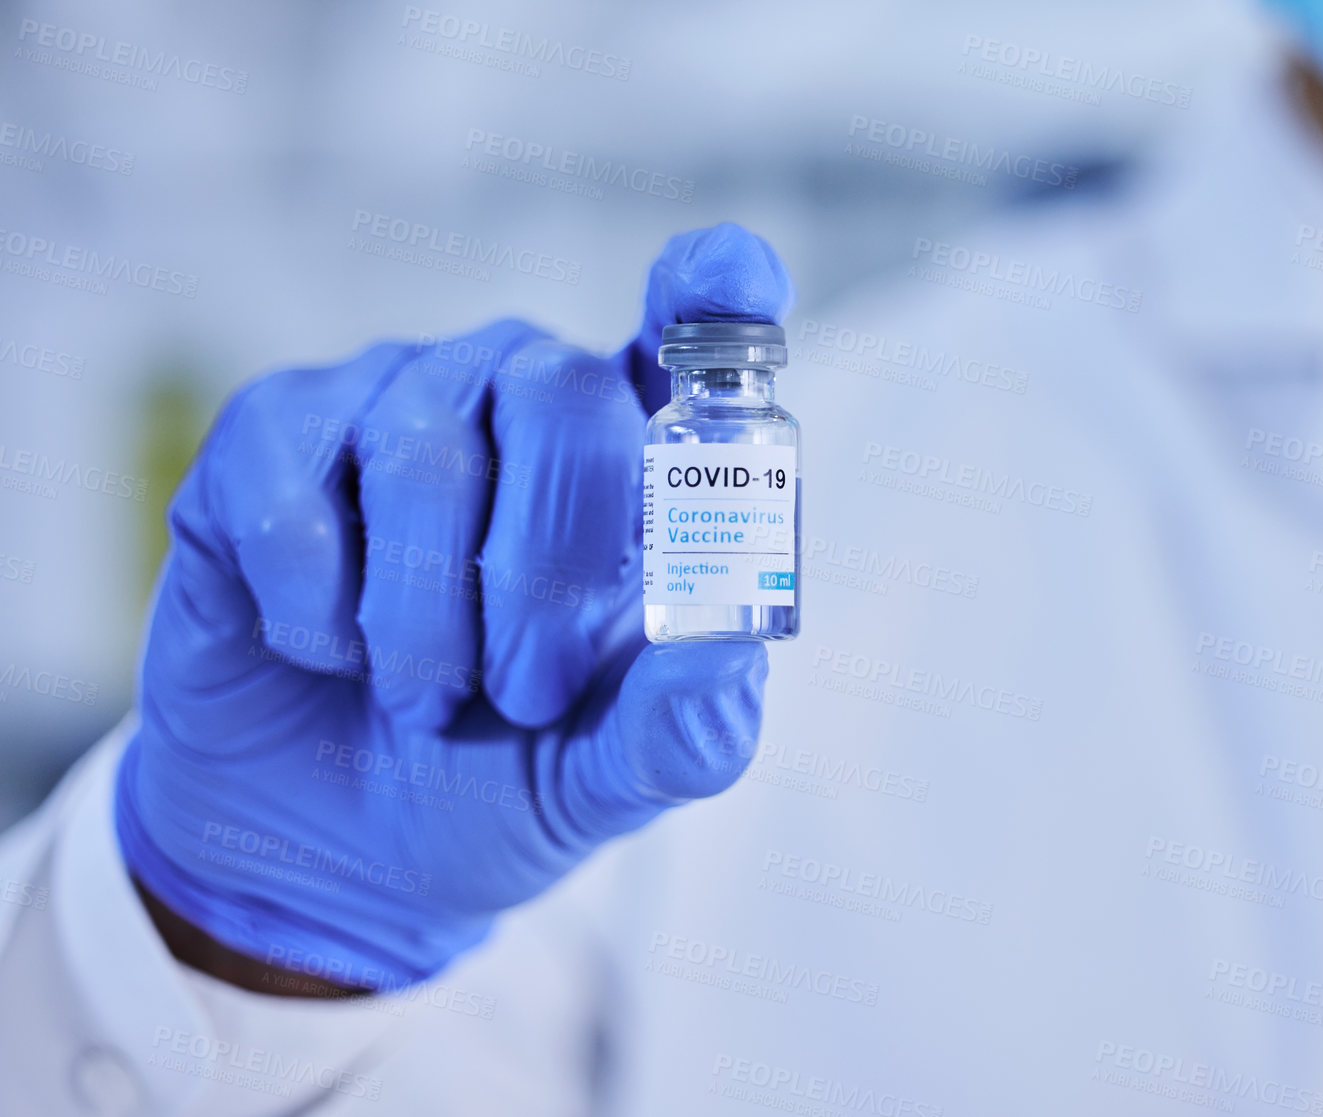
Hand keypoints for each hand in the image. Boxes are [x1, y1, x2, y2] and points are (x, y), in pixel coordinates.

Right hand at [115, 223, 793, 990]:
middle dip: (545, 570)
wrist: (328, 851)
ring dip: (425, 621)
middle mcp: (519, 398)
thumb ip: (683, 731)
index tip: (732, 275)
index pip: (690, 332)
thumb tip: (732, 654)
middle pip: (561, 393)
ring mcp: (389, 402)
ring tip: (423, 701)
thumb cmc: (491, 783)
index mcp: (628, 464)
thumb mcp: (602, 782)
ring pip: (422, 455)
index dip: (713, 287)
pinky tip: (328, 654)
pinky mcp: (266, 441)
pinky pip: (296, 500)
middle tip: (524, 695)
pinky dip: (318, 615)